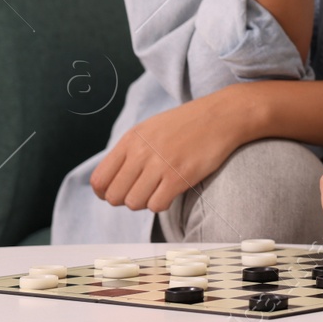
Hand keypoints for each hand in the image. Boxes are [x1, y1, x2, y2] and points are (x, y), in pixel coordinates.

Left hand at [89, 87, 251, 212]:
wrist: (222, 116)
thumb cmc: (188, 123)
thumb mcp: (150, 128)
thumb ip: (130, 151)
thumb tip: (112, 180)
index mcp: (131, 140)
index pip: (99, 180)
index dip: (105, 192)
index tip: (119, 192)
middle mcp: (141, 152)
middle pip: (114, 196)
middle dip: (126, 199)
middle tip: (142, 192)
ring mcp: (160, 165)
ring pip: (134, 203)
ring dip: (145, 202)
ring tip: (158, 190)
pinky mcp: (179, 177)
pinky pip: (157, 205)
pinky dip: (162, 204)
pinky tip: (171, 191)